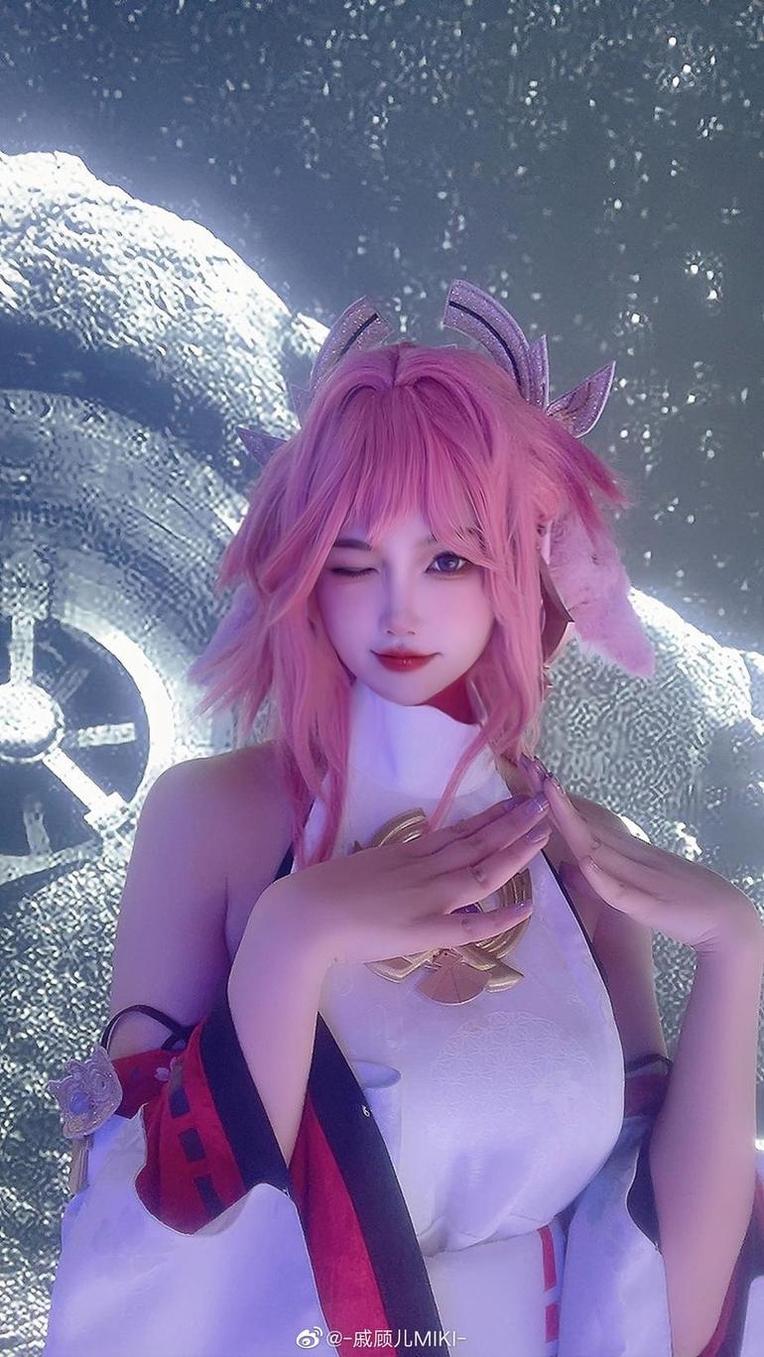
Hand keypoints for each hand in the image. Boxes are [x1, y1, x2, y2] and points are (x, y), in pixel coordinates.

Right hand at [261, 794, 552, 967]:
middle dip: (513, 822)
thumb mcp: (364, 868)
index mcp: (408, 853)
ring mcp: (428, 896)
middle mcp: (424, 868)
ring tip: (543, 834)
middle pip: (478, 841)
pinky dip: (501, 917)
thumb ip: (390, 868)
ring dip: (515, 852)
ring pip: (482, 870)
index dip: (489, 817)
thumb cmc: (323, 893)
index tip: (513, 802)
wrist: (305, 914)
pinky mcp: (426, 928)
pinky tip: (527, 908)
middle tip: (542, 802)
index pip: (458, 831)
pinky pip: (471, 924)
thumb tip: (405, 871)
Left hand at [521, 756, 762, 957]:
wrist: (724, 918)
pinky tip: (586, 859)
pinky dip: (601, 875)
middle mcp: (628, 855)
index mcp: (621, 852)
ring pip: (595, 845)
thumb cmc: (677, 903)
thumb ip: (603, 876)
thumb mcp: (632, 887)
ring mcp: (637, 876)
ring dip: (569, 819)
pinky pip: (619, 890)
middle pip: (582, 822)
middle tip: (528, 762)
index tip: (531, 772)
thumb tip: (574, 864)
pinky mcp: (648, 904)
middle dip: (552, 795)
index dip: (554, 799)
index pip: (581, 821)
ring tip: (546, 791)